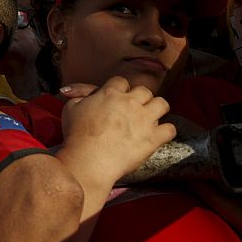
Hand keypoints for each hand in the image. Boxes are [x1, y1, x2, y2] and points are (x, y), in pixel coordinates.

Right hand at [58, 76, 174, 186]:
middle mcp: (130, 102)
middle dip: (140, 98)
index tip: (117, 99)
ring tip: (150, 118)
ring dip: (157, 109)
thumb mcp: (70, 109)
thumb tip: (88, 96)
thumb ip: (80, 96)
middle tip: (134, 109)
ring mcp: (144, 119)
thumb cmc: (76, 135)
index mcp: (110, 93)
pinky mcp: (154, 138)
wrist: (89, 160)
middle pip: (144, 90)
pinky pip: (170, 129)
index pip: (121, 81)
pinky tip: (158, 135)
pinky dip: (166, 131)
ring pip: (162, 104)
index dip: (119, 89)